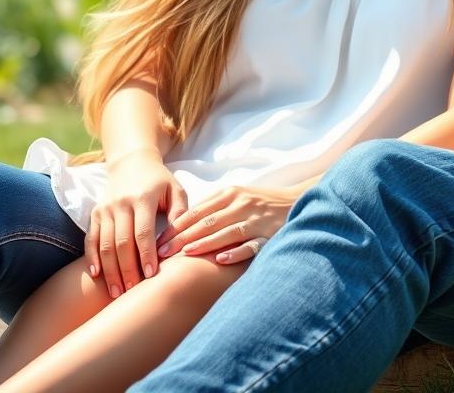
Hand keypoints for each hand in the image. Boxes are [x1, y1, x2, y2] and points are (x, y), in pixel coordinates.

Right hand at [85, 148, 187, 298]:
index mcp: (143, 198)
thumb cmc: (159, 180)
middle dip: (127, 270)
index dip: (146, 255)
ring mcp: (106, 209)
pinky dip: (91, 257)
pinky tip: (96, 275)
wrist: (132, 161)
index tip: (150, 276)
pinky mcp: (95, 213)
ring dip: (110, 270)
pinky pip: (91, 238)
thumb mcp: (175, 190)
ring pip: (105, 244)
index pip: (143, 232)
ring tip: (116, 292)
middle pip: (122, 243)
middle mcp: (121, 204)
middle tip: (133, 292)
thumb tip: (180, 240)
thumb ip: (179, 212)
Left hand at [156, 182, 307, 264]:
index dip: (176, 226)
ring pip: (226, 232)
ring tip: (185, 255)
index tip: (158, 240)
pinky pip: (250, 245)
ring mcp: (255, 220)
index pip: (197, 211)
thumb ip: (212, 206)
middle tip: (162, 252)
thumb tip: (180, 223)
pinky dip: (235, 252)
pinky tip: (220, 260)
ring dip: (204, 243)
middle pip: (207, 222)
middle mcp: (241, 204)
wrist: (295, 201)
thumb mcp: (236, 196)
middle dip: (182, 237)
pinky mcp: (268, 235)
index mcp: (230, 193)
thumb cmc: (258, 202)